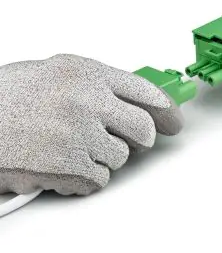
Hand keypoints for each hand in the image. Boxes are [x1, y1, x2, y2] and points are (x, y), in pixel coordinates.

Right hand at [0, 54, 182, 194]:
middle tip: (129, 140)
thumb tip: (131, 100)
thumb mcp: (58, 72)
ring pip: (120, 158)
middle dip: (139, 138)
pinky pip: (99, 179)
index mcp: (88, 73)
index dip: (166, 109)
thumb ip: (98, 84)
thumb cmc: (10, 95)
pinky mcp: (68, 167)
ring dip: (103, 157)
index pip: (146, 91)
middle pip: (143, 129)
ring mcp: (79, 135)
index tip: (174, 121)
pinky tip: (63, 162)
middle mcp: (88, 101)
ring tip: (73, 146)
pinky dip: (85, 176)